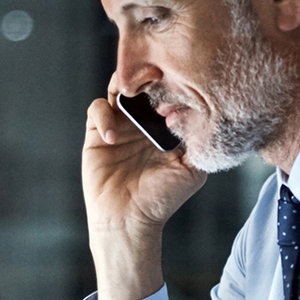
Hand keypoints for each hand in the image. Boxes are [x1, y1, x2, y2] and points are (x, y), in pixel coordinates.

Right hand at [83, 77, 206, 299]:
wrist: (129, 220)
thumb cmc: (161, 199)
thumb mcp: (191, 170)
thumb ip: (199, 143)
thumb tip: (203, 112)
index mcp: (166, 127)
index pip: (168, 93)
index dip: (172, 87)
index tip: (175, 98)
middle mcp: (142, 122)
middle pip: (143, 85)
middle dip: (147, 79)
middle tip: (152, 84)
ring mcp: (119, 125)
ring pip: (117, 88)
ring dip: (123, 87)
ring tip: (130, 98)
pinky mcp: (96, 133)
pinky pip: (96, 109)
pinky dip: (103, 115)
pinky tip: (113, 136)